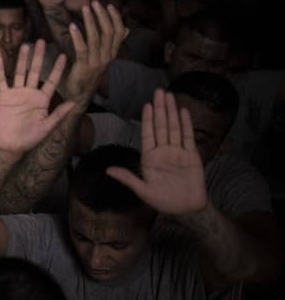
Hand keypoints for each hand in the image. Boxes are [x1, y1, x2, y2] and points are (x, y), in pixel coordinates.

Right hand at [0, 41, 73, 153]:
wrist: (9, 146)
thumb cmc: (29, 139)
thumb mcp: (47, 126)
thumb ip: (59, 113)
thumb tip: (74, 102)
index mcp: (42, 100)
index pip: (51, 81)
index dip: (57, 69)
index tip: (63, 56)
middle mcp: (30, 93)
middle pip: (35, 71)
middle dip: (39, 57)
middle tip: (42, 41)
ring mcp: (16, 93)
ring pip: (19, 72)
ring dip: (22, 59)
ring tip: (26, 45)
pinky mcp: (3, 96)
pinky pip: (2, 79)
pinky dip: (0, 68)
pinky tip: (0, 56)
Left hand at [65, 1, 127, 104]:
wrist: (80, 96)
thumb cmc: (90, 74)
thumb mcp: (104, 58)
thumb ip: (114, 43)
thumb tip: (127, 29)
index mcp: (112, 53)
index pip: (119, 32)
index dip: (115, 18)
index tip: (109, 5)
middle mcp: (107, 57)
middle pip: (109, 32)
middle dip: (102, 15)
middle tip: (95, 2)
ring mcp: (96, 62)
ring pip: (96, 38)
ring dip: (90, 21)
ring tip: (85, 8)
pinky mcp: (83, 66)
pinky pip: (81, 48)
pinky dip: (77, 36)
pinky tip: (72, 26)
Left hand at [107, 89, 206, 213]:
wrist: (186, 209)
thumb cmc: (162, 201)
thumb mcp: (142, 190)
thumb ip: (127, 178)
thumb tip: (108, 170)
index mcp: (150, 158)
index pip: (147, 134)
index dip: (147, 120)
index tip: (146, 105)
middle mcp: (163, 151)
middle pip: (161, 126)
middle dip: (160, 109)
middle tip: (159, 91)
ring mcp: (178, 152)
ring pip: (174, 128)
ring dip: (172, 112)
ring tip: (170, 96)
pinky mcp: (192, 155)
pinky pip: (188, 137)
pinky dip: (186, 124)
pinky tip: (184, 111)